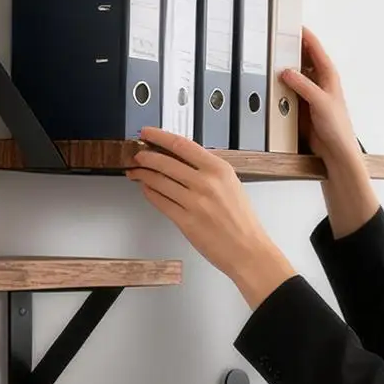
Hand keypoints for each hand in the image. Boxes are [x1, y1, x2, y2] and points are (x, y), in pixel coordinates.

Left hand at [126, 127, 297, 309]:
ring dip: (143, 174)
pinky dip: (149, 192)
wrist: (247, 250)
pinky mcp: (185, 221)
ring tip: (136, 171)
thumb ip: (208, 170)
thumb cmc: (241, 221)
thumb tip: (182, 159)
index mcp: (219, 169)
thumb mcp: (231, 184)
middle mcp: (206, 183)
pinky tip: (146, 188)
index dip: (159, 136)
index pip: (182, 144)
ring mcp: (194, 202)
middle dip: (146, 156)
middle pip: (165, 161)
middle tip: (137, 154)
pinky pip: (160, 201)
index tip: (147, 133)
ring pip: (158, 181)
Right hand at [280, 28, 359, 169]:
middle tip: (276, 42)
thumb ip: (303, 85)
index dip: (303, 34)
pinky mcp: (301, 104)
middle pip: (302, 58)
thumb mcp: (320, 101)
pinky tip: (274, 85)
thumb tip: (288, 72)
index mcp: (328, 74)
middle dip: (290, 50)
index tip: (291, 25)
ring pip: (293, 73)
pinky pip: (288, 90)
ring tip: (272, 62)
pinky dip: (281, 87)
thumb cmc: (338, 127)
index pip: (314, 47)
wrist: (335, 149)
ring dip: (284, 69)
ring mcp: (309, 92)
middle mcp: (319, 80)